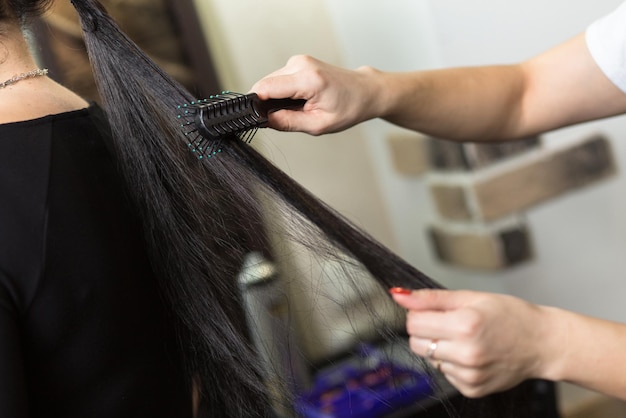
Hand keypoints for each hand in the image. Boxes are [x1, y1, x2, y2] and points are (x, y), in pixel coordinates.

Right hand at [250, 55, 383, 134]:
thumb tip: (263, 120)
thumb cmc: (348, 108)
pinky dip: (282, 93)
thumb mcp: (318, 124)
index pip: (265, 88)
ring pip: (269, 83)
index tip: (258, 119)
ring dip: (275, 99)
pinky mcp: (297, 62)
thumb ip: (288, 122)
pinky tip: (299, 101)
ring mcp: (298, 61)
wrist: (364, 91)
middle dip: (267, 104)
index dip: (256, 105)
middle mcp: (300, 64)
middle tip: (286, 118)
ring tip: (298, 109)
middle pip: (264, 85)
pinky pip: (278, 80)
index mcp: (308, 79)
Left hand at [390, 289, 557, 397]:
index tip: (433, 311)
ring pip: (430, 359)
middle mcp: (466, 353)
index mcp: (464, 325)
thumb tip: (399, 295)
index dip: (419, 314)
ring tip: (466, 339)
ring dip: (440, 347)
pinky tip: (472, 354)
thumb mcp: (471, 298)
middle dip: (426, 331)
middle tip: (449, 324)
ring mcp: (469, 374)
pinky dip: (452, 363)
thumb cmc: (509, 315)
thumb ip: (431, 298)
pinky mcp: (472, 389)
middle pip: (416, 343)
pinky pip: (445, 373)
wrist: (541, 343)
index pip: (414, 323)